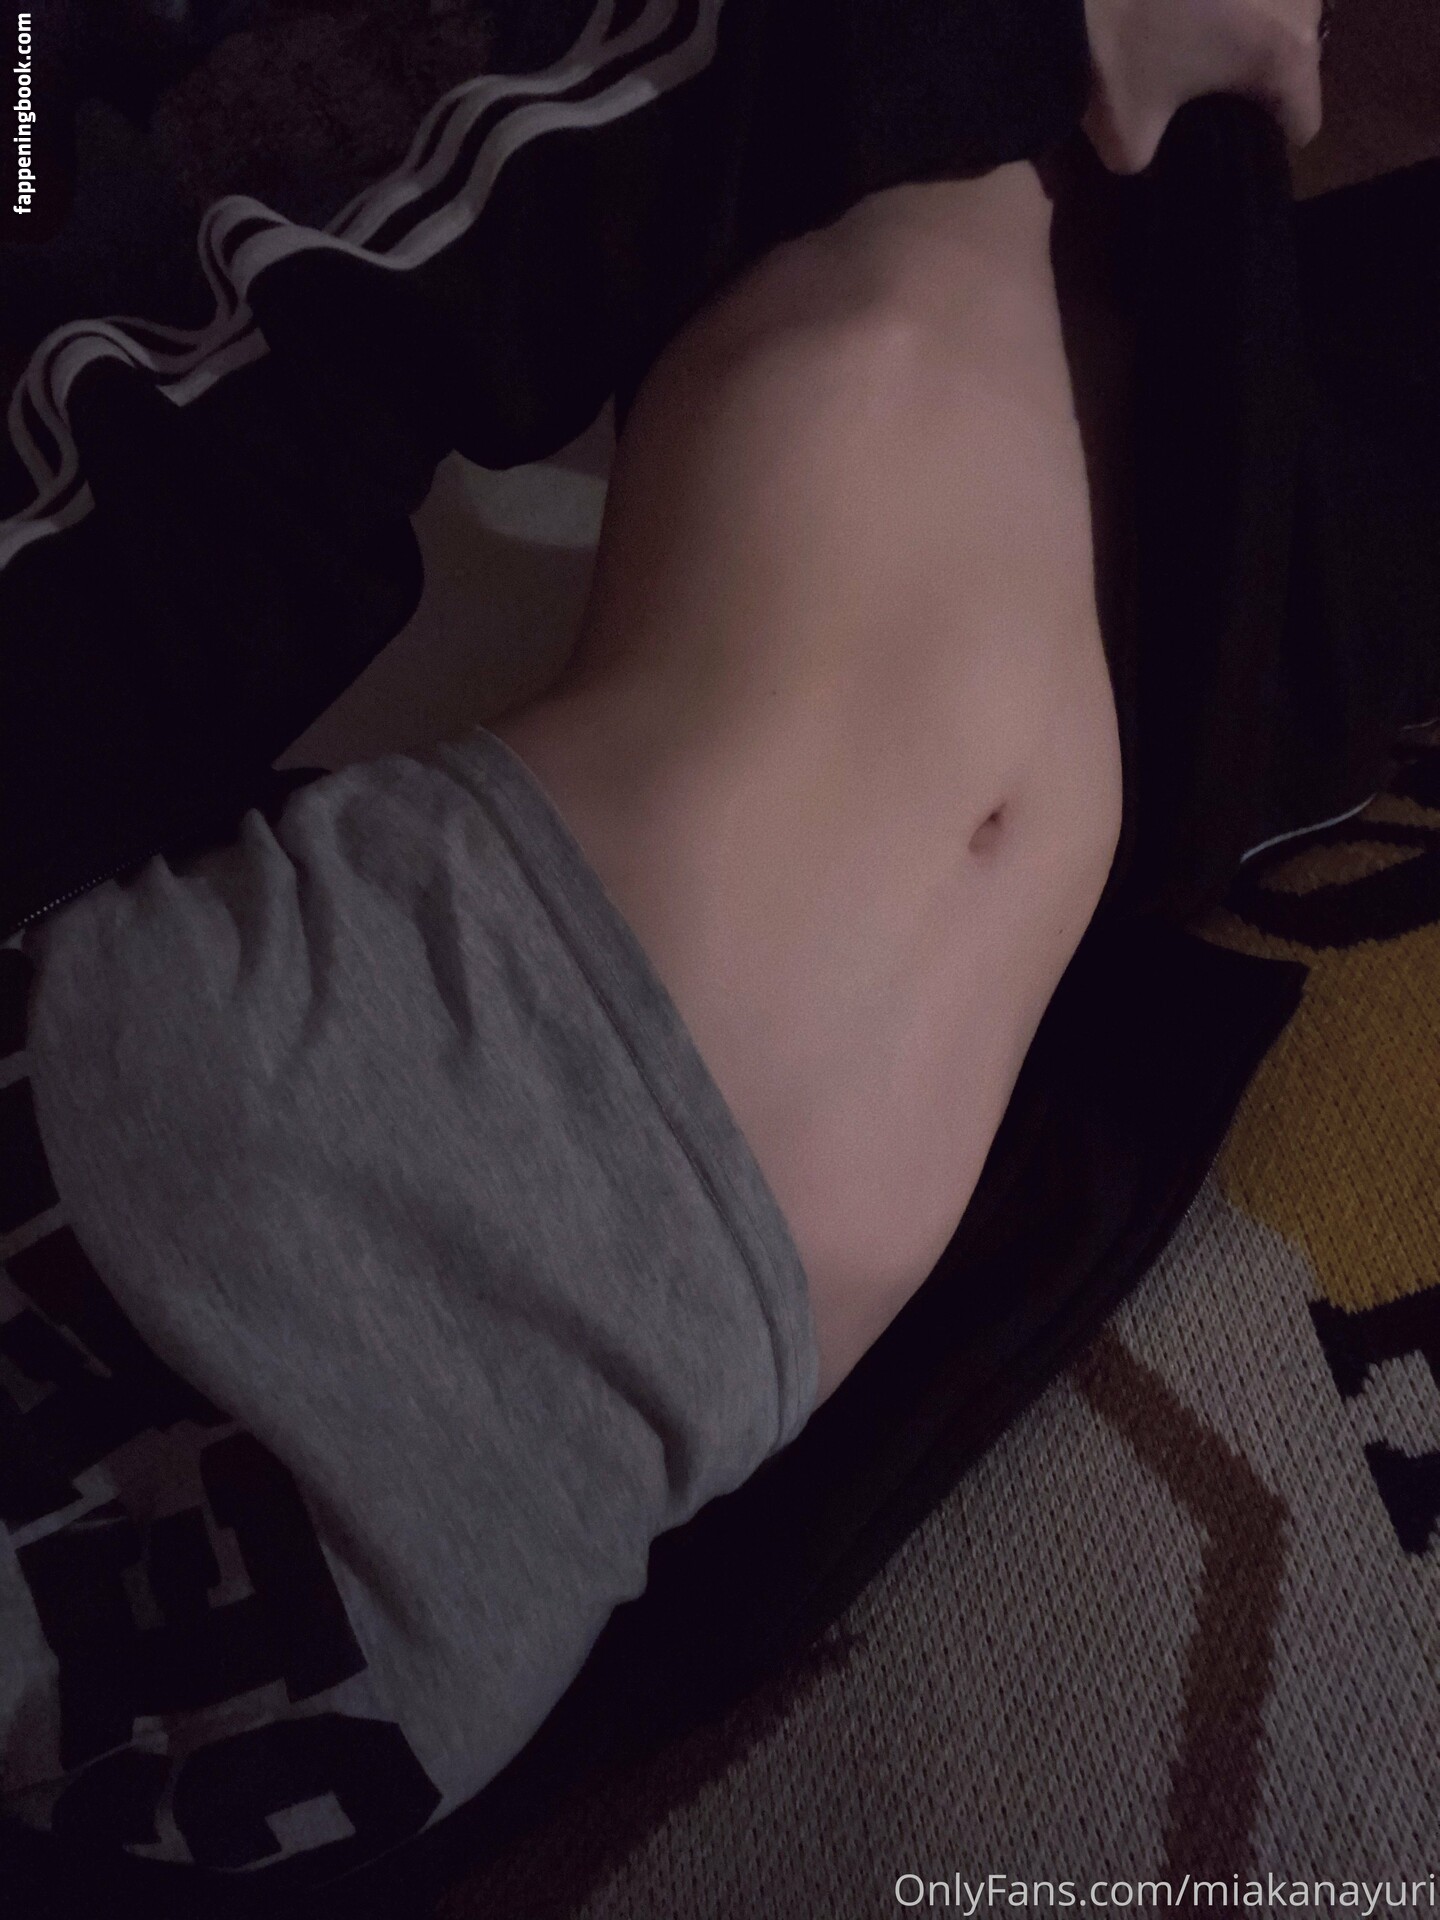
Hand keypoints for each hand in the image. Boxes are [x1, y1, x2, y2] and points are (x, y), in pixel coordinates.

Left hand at [1081, 0, 1325, 173]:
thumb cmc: (1112, 47)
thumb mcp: (1124, 135)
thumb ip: (1150, 158)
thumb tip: (1144, 153)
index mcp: (1285, 52)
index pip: (1303, 119)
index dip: (1268, 142)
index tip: (1234, 144)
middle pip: (1293, 56)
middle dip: (1256, 76)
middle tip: (1208, 89)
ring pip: (1274, 8)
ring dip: (1243, 24)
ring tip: (1193, 39)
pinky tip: (1182, 5)